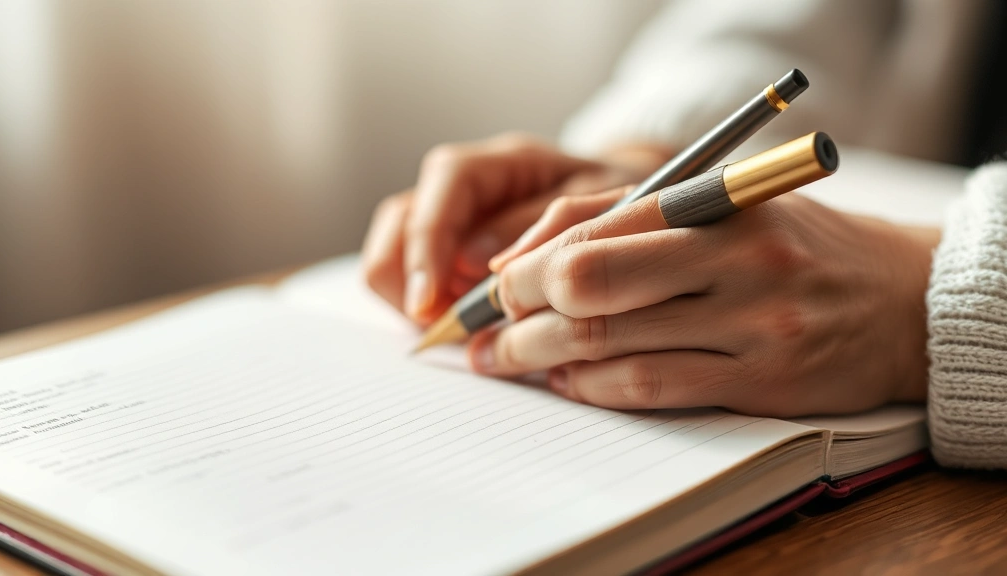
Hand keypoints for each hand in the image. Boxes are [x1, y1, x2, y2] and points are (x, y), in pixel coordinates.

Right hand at [361, 133, 671, 323]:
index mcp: (507, 162)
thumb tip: (477, 263)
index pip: (446, 180)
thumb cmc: (629, 206)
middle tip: (432, 324)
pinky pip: (418, 277)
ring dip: (408, 294)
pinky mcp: (455, 254)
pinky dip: (425, 305)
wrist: (641, 211)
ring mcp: (457, 221)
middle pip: (401, 216)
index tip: (428, 299)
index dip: (428, 240)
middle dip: (402, 276)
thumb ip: (545, 227)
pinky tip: (458, 325)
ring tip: (448, 327)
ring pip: (396, 248)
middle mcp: (471, 186)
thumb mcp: (605, 208)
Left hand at [469, 190, 939, 417]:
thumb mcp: (722, 204)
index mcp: (714, 202)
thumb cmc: (793, 245)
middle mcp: (732, 258)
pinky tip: (567, 384)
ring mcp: (750, 323)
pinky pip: (651, 387)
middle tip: (487, 331)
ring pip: (609, 341)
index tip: (491, 288)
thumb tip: (524, 254)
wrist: (901, 297)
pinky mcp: (762, 380)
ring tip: (505, 362)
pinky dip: (593, 388)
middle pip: (587, 282)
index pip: (590, 225)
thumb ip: (627, 216)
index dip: (522, 262)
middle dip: (517, 311)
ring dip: (538, 356)